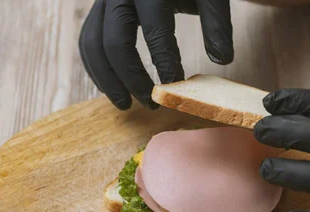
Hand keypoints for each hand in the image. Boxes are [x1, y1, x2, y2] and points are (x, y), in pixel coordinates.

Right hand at [79, 0, 232, 109]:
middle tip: (151, 104)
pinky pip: (87, 42)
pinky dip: (96, 68)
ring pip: (92, 46)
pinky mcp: (97, 10)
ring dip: (107, 81)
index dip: (165, 63)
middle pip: (114, 44)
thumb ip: (216, 23)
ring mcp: (103, 1)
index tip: (176, 86)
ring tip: (125, 104)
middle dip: (132, 79)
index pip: (155, 32)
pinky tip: (112, 87)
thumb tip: (222, 59)